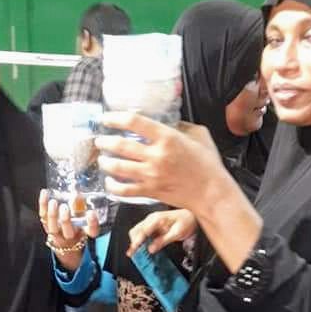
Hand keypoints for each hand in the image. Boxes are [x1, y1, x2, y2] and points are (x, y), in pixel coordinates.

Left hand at [38, 189, 99, 271]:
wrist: (64, 235)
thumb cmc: (76, 221)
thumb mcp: (83, 213)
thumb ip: (82, 203)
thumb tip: (76, 190)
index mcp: (85, 231)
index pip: (92, 231)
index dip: (92, 223)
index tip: (92, 213)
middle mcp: (71, 235)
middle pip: (68, 232)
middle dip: (66, 220)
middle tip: (65, 207)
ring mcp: (57, 232)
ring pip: (53, 227)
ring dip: (52, 214)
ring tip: (53, 202)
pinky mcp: (46, 225)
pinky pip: (43, 216)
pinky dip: (43, 204)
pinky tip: (45, 193)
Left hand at [95, 114, 229, 210]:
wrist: (211, 193)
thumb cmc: (208, 165)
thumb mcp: (199, 135)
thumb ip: (181, 126)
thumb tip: (167, 121)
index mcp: (167, 138)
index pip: (134, 122)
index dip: (115, 118)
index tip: (106, 118)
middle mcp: (156, 156)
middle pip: (120, 145)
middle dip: (104, 142)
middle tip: (100, 141)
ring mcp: (151, 175)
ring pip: (117, 167)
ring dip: (105, 162)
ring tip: (102, 159)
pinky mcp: (150, 191)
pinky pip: (124, 190)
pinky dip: (112, 186)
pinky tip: (109, 182)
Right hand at [127, 209, 196, 256]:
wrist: (190, 217)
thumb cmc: (186, 222)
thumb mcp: (177, 233)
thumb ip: (163, 241)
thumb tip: (151, 248)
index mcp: (156, 219)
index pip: (142, 231)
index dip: (136, 242)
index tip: (133, 250)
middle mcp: (151, 219)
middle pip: (136, 231)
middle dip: (134, 243)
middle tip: (134, 255)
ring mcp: (151, 221)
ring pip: (137, 232)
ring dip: (137, 242)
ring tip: (139, 253)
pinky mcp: (152, 225)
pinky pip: (143, 233)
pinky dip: (141, 241)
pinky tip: (144, 248)